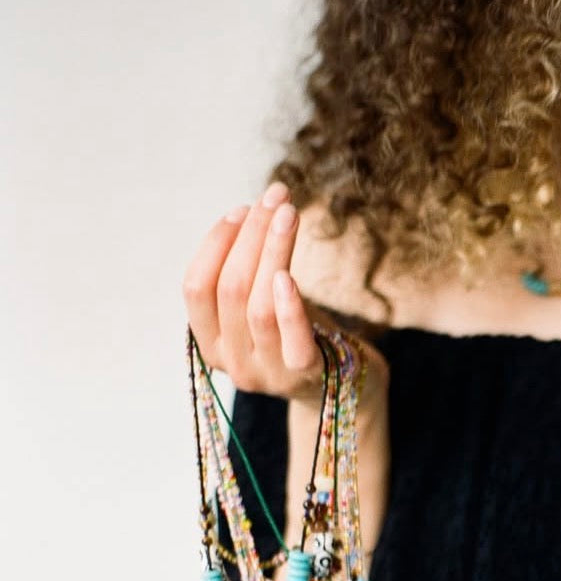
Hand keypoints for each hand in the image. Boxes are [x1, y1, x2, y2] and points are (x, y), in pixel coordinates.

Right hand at [183, 181, 388, 410]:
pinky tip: (289, 275)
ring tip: (288, 214)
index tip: (242, 210)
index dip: (215, 244)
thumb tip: (255, 211)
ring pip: (258, 305)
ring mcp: (265, 373)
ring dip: (273, 251)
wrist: (344, 383)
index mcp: (210, 343)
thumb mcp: (264, 304)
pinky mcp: (302, 377)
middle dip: (251, 235)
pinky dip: (288, 306)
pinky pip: (291, 339)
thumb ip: (249, 273)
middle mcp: (231, 363)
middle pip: (230, 289)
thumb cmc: (300, 333)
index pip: (196, 288)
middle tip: (275, 198)